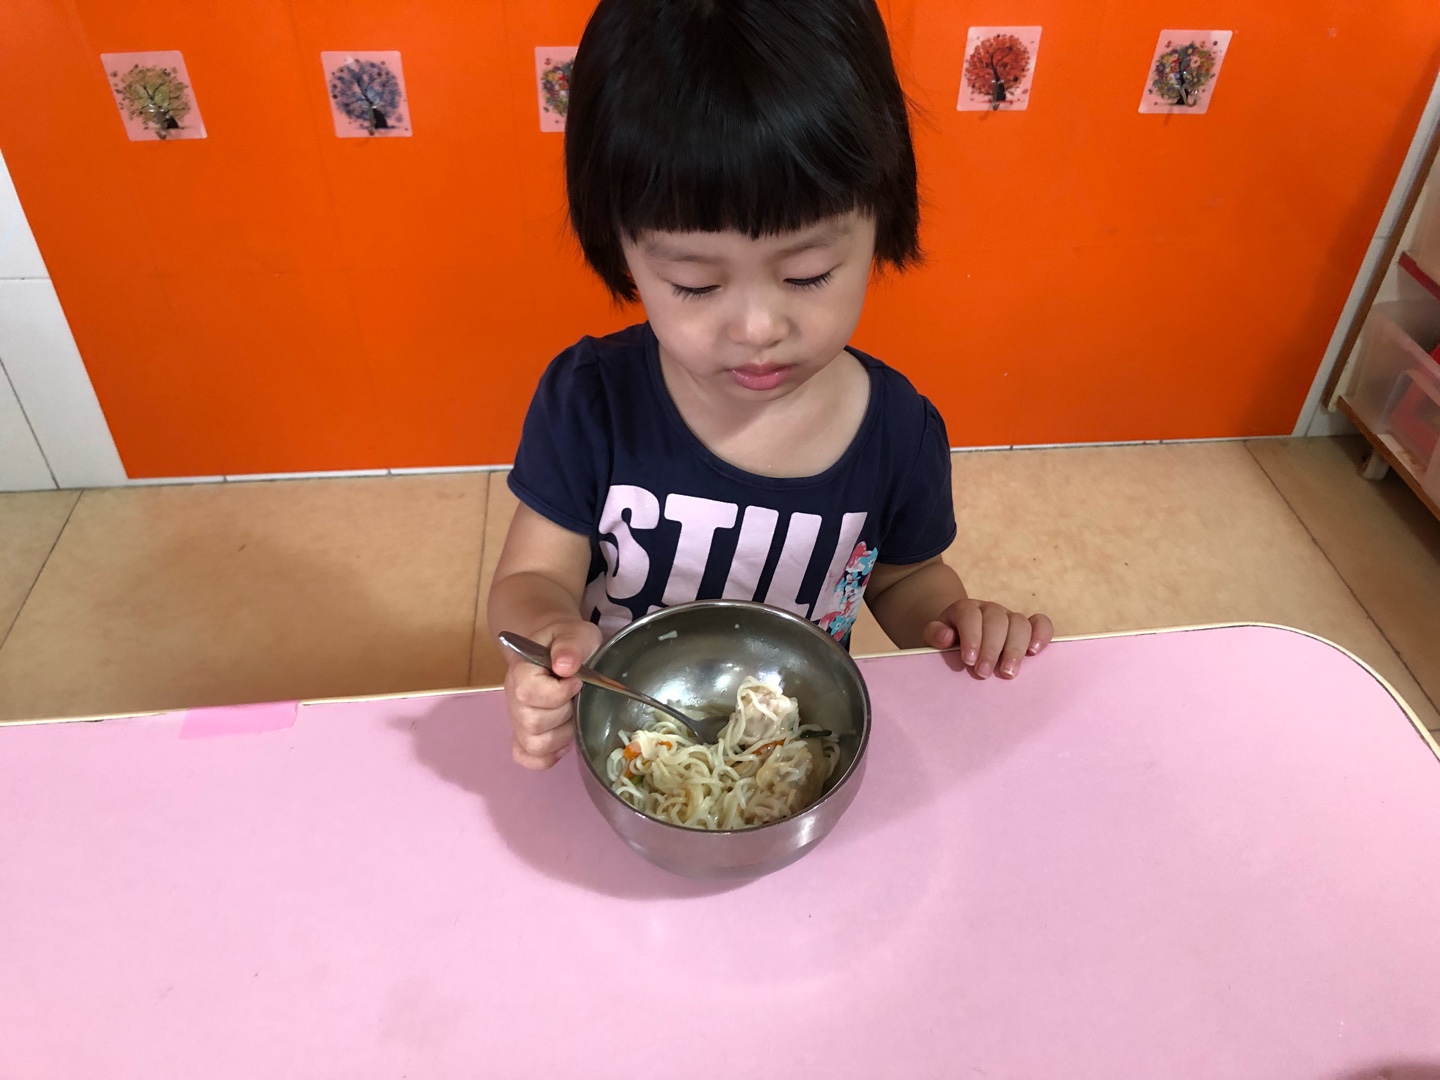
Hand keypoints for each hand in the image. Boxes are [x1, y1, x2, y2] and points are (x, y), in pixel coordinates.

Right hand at [502, 618, 601, 768]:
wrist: (557, 649)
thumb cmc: (567, 643)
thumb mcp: (576, 634)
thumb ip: (570, 645)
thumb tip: (565, 666)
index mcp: (521, 670)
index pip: (528, 692)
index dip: (559, 692)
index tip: (577, 681)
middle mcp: (513, 698)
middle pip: (532, 723)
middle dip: (564, 714)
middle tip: (576, 698)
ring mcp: (517, 719)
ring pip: (533, 745)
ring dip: (562, 736)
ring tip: (572, 717)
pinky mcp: (524, 735)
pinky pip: (528, 758)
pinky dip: (549, 755)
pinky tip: (563, 739)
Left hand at [922, 599, 1052, 679]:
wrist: (958, 637)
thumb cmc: (947, 641)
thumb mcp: (933, 637)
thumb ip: (934, 634)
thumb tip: (945, 637)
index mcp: (965, 609)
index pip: (970, 616)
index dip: (971, 636)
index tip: (968, 660)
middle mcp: (989, 610)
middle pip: (996, 621)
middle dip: (991, 648)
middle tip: (983, 674)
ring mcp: (1009, 617)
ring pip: (1019, 623)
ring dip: (1015, 648)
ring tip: (1008, 672)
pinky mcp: (1026, 627)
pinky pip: (1040, 623)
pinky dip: (1041, 634)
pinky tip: (1035, 652)